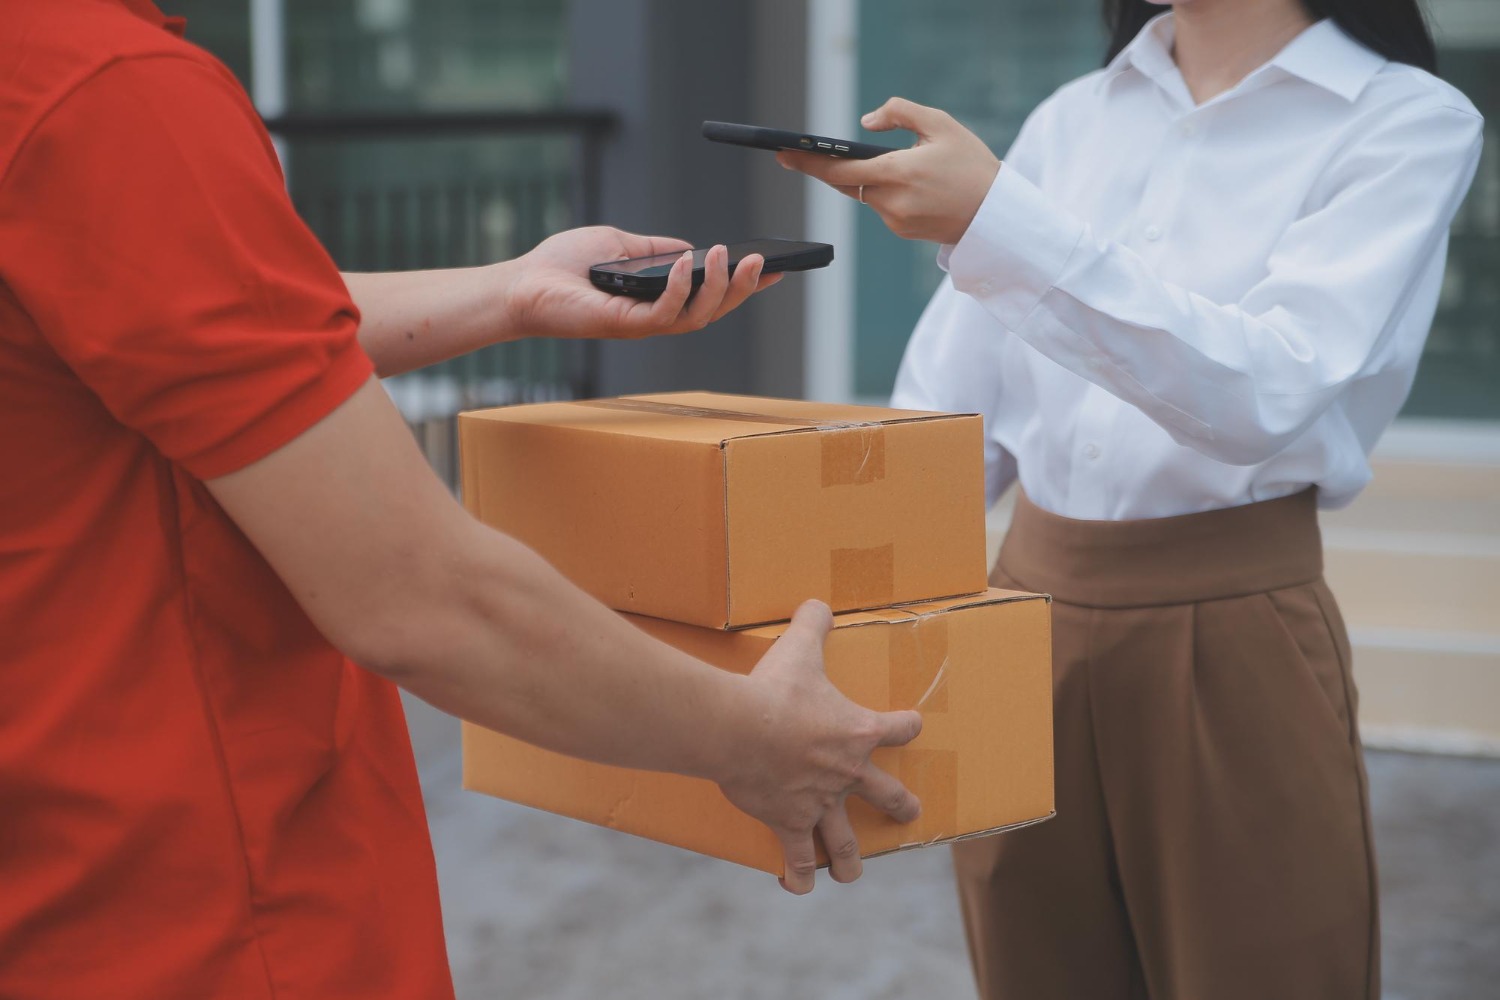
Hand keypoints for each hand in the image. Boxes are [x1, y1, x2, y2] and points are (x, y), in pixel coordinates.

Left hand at [499, 226, 781, 339]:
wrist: (523, 284)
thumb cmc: (563, 266)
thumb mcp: (620, 244)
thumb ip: (655, 248)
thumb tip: (689, 246)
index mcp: (657, 300)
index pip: (709, 296)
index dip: (743, 285)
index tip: (774, 268)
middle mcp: (654, 318)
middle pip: (713, 311)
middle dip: (742, 288)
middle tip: (761, 262)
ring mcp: (641, 325)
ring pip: (697, 316)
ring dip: (718, 287)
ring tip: (728, 256)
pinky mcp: (623, 325)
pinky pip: (664, 313)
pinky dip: (682, 287)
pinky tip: (689, 261)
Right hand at [716, 600, 923, 894]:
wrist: (741, 728)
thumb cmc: (775, 689)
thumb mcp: (799, 648)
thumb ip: (813, 624)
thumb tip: (818, 603)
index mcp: (858, 731)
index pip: (898, 728)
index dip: (905, 725)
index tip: (911, 726)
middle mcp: (847, 773)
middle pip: (885, 794)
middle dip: (899, 804)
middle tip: (910, 811)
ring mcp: (820, 802)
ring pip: (844, 838)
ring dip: (850, 857)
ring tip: (853, 872)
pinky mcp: (789, 821)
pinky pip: (798, 856)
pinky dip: (799, 874)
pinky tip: (800, 888)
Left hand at [776, 97, 1000, 244]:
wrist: (995, 214)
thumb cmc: (971, 164)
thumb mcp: (941, 125)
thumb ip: (900, 113)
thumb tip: (865, 123)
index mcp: (899, 172)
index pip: (841, 169)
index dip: (809, 162)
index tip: (784, 153)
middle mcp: (891, 201)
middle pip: (844, 183)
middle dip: (824, 168)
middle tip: (796, 153)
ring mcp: (895, 220)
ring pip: (863, 194)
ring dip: (862, 178)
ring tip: (874, 161)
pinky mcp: (901, 231)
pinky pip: (880, 206)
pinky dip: (882, 191)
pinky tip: (901, 183)